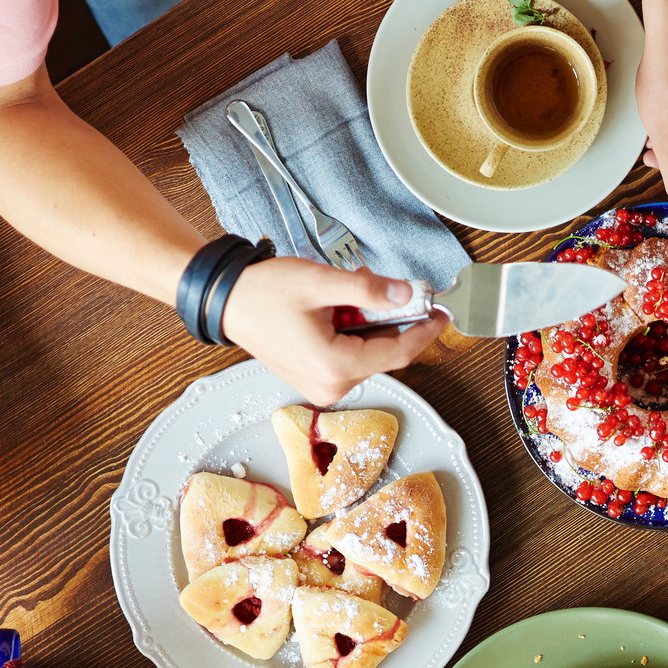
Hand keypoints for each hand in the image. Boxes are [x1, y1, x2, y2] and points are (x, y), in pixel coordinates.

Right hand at [220, 260, 442, 407]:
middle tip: (381, 285)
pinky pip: (351, 356)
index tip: (441, 312)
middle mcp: (330, 385)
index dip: (424, 331)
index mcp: (334, 366)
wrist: (227, 301)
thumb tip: (405, 295)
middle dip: (390, 319)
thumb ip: (368, 290)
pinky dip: (354, 331)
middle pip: (384, 353)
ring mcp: (323, 386)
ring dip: (369, 323)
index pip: (398, 352)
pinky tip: (338, 309)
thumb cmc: (263, 293)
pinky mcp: (317, 379)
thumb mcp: (320, 282)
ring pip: (369, 353)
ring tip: (348, 293)